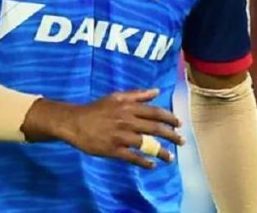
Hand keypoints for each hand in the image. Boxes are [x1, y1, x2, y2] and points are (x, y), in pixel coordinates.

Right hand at [29, 89, 183, 168]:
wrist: (74, 122)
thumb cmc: (96, 109)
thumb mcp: (116, 97)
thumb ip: (137, 94)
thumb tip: (157, 91)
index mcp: (128, 107)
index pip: (155, 112)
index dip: (169, 118)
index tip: (179, 124)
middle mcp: (126, 121)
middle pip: (155, 128)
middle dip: (171, 135)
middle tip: (181, 141)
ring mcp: (120, 136)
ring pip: (147, 144)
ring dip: (161, 152)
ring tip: (170, 158)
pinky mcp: (113, 149)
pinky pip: (133, 157)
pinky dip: (144, 162)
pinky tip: (151, 165)